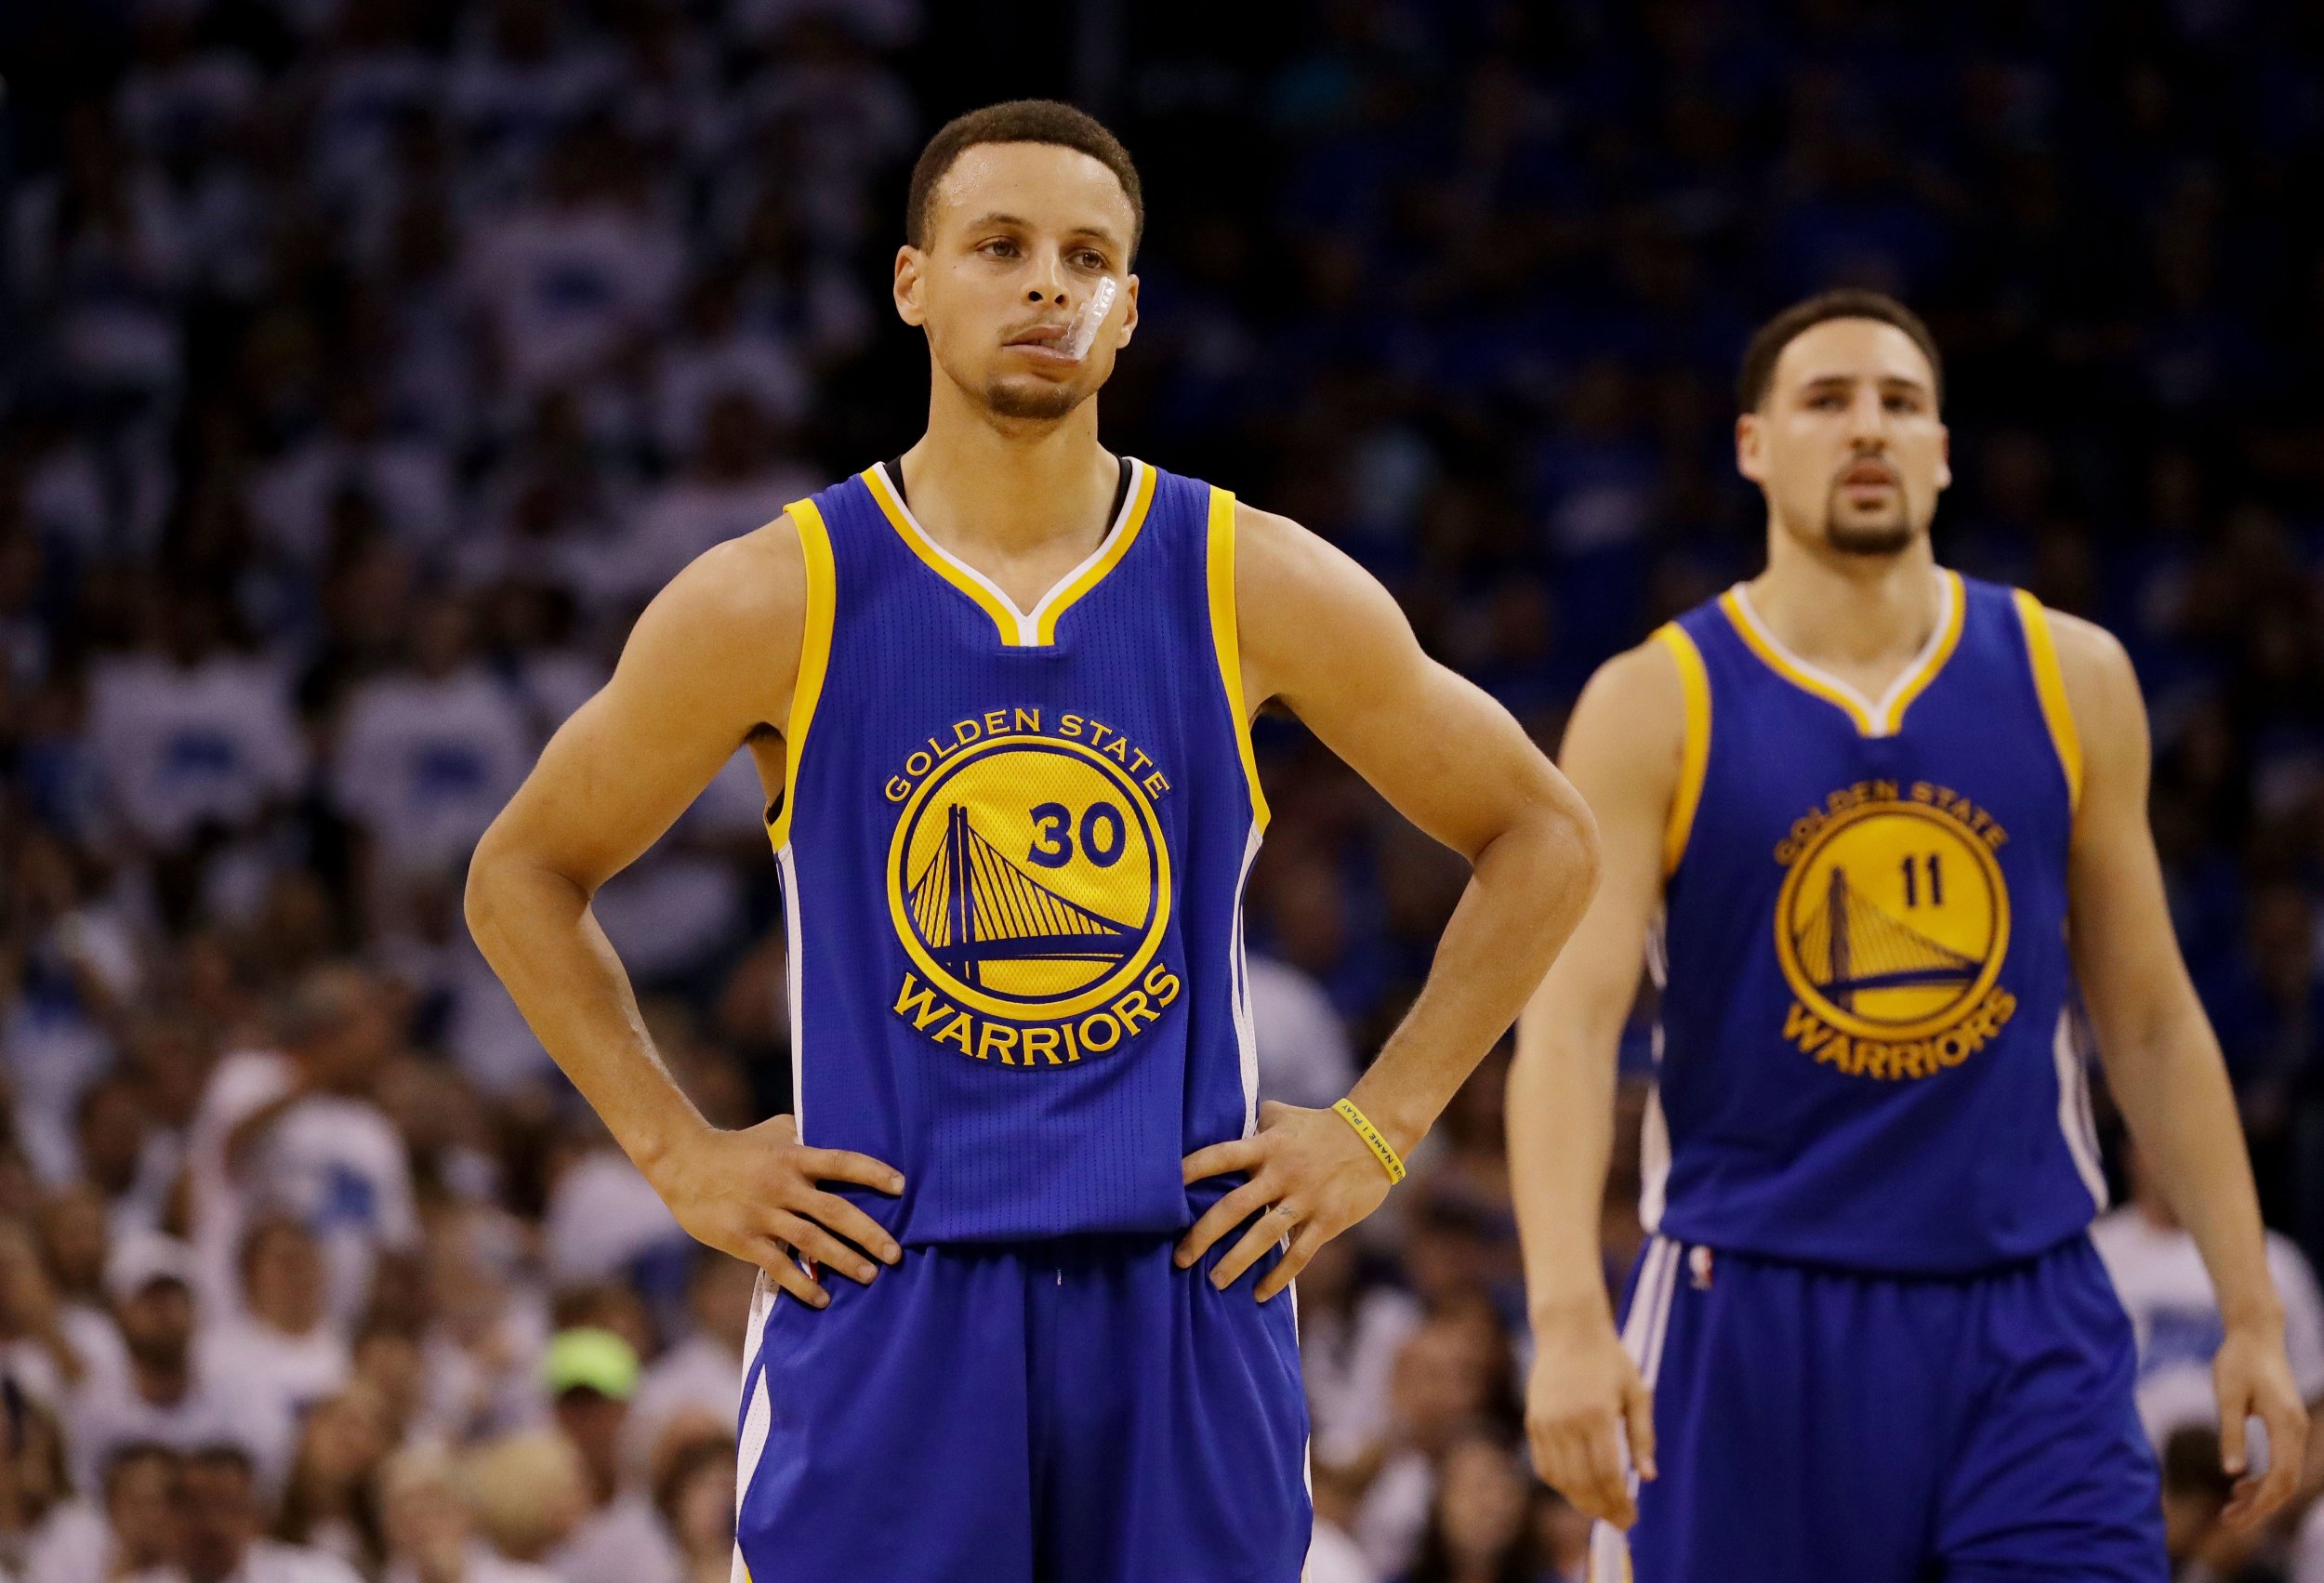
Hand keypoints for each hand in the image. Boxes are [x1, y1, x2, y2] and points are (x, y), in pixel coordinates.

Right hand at [646, 1115, 902, 1309]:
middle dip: (869, 1233)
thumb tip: (844, 1132)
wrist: (683, 1164)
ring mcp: (763, 1214)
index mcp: (793, 1156)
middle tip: (896, 1253)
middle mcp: (782, 1186)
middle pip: (835, 1210)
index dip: (873, 1173)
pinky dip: (803, 1284)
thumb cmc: (737, 1147)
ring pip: (812, 1241)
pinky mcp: (744, 1239)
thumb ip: (807, 1136)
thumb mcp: (775, 1130)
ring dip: (844, 1261)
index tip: (902, 1187)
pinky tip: (823, 1298)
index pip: (842, 1162)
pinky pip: (779, 1266)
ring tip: (870, 1276)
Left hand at [1175, 1099, 1395, 1301]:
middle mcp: (1281, 1173)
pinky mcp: (1328, 1220)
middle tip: (1180, 1258)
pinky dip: (1279, 1277)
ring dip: (1237, 1261)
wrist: (1373, 1135)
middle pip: (1235, 1206)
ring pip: (1264, 1235)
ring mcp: (1305, 1199)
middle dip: (1204, 1234)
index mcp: (1266, 1146)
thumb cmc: (1319, 1125)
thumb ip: (1250, 1125)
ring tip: (1215, 1282)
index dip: (1192, 1170)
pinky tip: (1260, 1294)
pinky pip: (1299, 1254)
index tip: (1163, 1190)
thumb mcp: (1281, 1115)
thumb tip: (1217, 1125)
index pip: (1221, 1156)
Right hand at [1524, 1309, 1654, 1527]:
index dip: (1618, 1501)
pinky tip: (1578, 1490)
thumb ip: (1642, 1436)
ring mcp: (1546, 1422)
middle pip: (1582, 1482)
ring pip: (1561, 1479)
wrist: (1568, 1330)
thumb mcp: (1636, 1392)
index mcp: (1597, 1413)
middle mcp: (1567, 1421)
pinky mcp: (1534, 1421)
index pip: (1606, 1473)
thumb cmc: (1610, 1359)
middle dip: (1602, 1509)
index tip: (1631, 1517)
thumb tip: (1648, 1478)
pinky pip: (1544, 1465)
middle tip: (1620, 1522)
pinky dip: (1561, 1484)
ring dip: (1581, 1501)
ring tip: (1600, 1510)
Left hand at [2214, 1320, 2308, 1527]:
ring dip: (2262, 1496)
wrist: (2256, 1334)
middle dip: (2260, 1508)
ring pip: (2287, 1476)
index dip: (2258, 1503)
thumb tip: (2231, 1472)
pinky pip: (2284, 1463)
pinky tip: (2241, 1485)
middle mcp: (2298, 1430)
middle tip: (2228, 1522)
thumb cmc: (2237, 1360)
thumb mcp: (2226, 1395)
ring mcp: (2297, 1429)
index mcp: (2285, 1424)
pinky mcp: (2289, 1426)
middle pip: (2286, 1484)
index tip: (2232, 1518)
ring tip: (2230, 1508)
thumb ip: (2230, 1433)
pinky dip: (2265, 1480)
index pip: (2279, 1478)